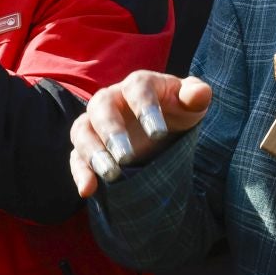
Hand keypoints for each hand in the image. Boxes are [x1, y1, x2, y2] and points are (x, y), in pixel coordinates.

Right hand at [69, 71, 213, 196]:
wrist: (163, 130)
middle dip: (112, 132)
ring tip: (110, 174)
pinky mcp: (88, 148)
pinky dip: (80, 172)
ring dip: (93, 152)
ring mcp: (96, 124)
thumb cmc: (178, 111)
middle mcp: (111, 99)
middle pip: (102, 108)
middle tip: (126, 157)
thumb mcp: (192, 104)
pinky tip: (88, 190)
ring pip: (83, 131)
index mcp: (138, 84)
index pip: (137, 88)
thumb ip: (196, 95)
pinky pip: (76, 157)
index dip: (146, 108)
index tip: (158, 134)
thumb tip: (199, 94)